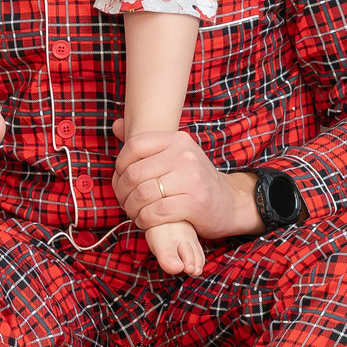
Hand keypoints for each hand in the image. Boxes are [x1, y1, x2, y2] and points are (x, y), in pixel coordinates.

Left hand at [112, 124, 259, 240]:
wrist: (230, 202)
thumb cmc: (195, 179)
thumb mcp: (177, 155)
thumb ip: (147, 144)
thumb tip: (116, 126)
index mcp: (177, 140)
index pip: (135, 145)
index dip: (120, 165)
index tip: (121, 179)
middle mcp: (184, 155)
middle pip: (135, 173)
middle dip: (122, 191)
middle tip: (124, 201)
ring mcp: (191, 179)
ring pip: (143, 194)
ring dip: (132, 207)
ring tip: (134, 212)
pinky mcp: (194, 203)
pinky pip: (156, 212)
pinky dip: (144, 219)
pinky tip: (145, 220)